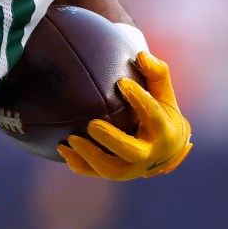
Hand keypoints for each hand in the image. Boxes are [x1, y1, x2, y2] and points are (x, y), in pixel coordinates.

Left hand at [61, 50, 191, 179]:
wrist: (166, 151)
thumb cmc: (162, 113)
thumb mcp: (164, 94)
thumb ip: (156, 73)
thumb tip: (141, 55)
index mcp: (163, 131)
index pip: (152, 116)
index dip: (139, 100)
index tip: (122, 83)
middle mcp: (148, 154)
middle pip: (130, 151)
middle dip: (112, 140)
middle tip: (92, 124)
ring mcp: (131, 169)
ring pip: (110, 169)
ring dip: (90, 155)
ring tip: (70, 140)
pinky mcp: (115, 173)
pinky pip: (94, 172)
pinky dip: (78, 163)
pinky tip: (61, 148)